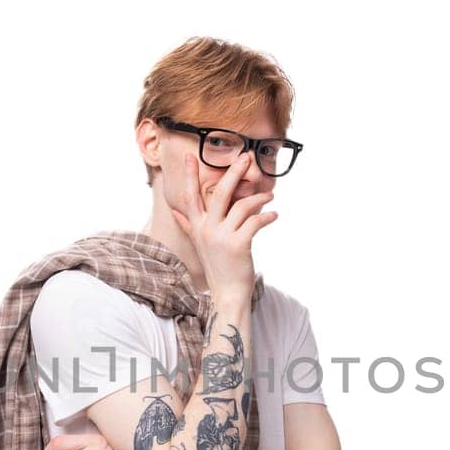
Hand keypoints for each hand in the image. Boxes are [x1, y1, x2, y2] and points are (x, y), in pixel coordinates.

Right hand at [168, 151, 276, 300]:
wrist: (228, 294)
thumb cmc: (217, 267)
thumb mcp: (199, 244)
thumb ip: (187, 225)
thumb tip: (175, 212)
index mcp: (197, 227)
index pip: (189, 196)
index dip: (189, 176)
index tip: (189, 155)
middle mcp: (206, 230)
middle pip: (219, 193)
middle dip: (233, 172)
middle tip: (246, 157)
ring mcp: (221, 237)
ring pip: (241, 205)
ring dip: (259, 197)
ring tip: (269, 194)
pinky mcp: (238, 245)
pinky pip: (255, 221)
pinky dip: (267, 216)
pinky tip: (274, 215)